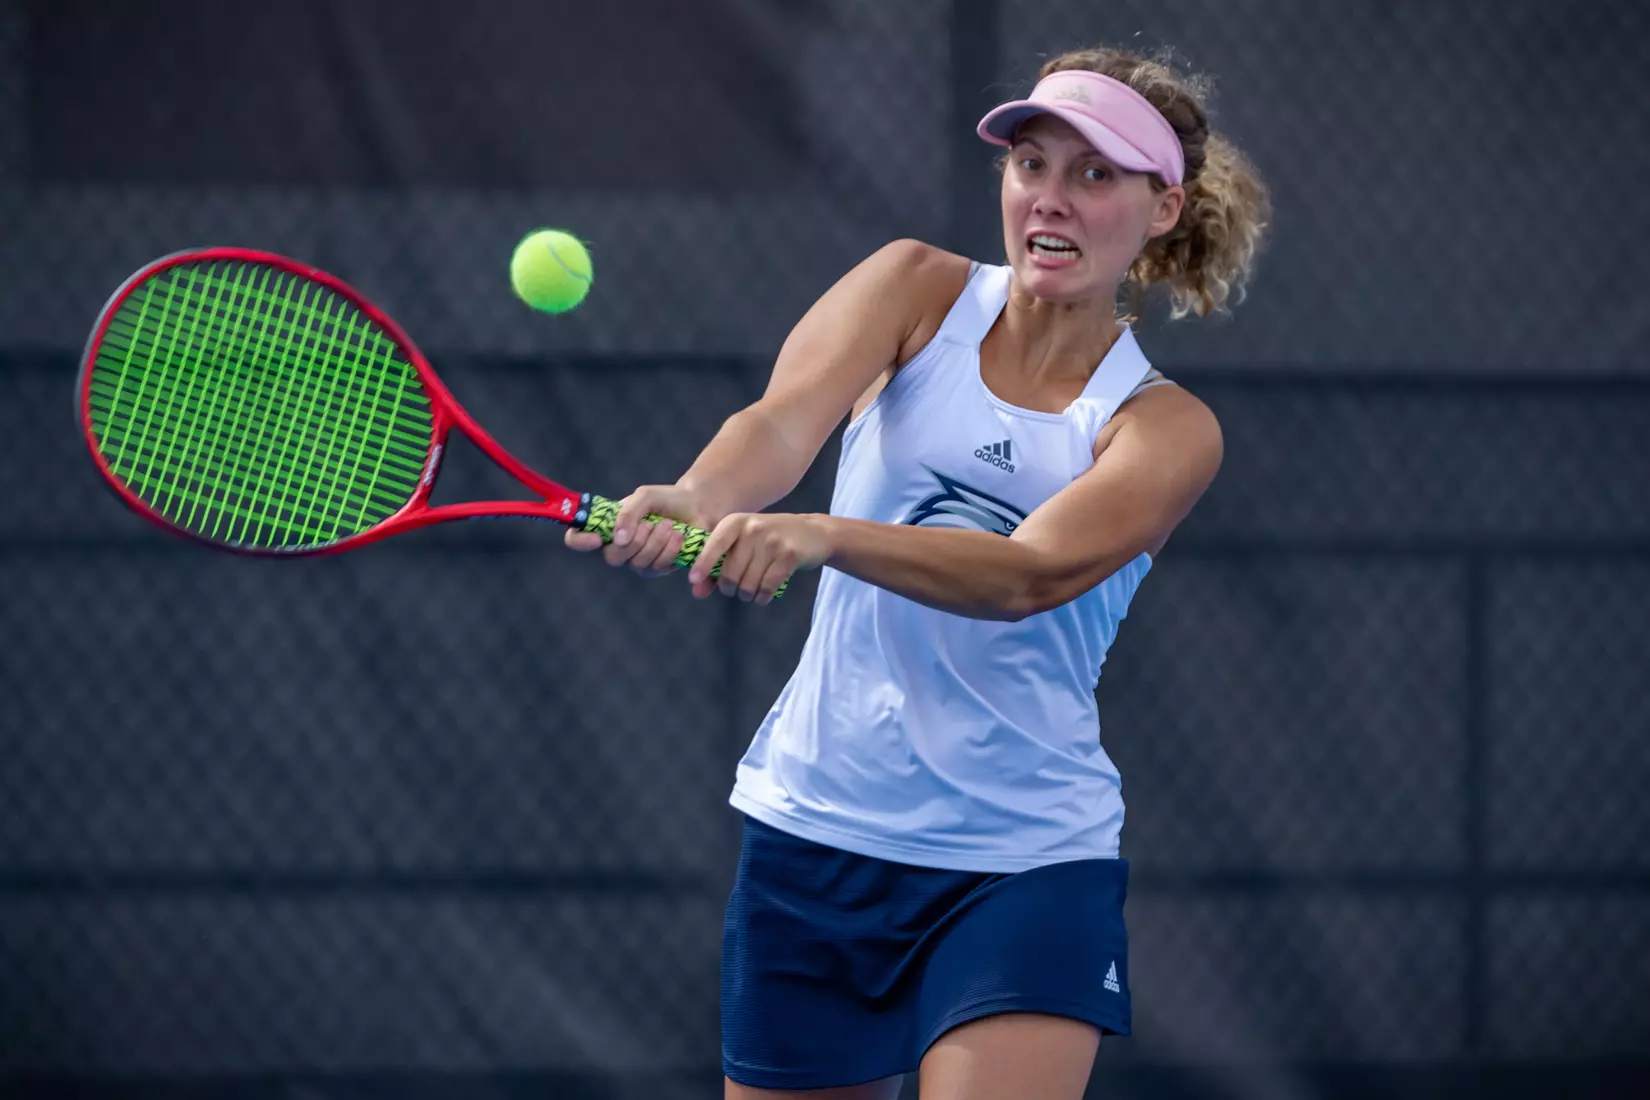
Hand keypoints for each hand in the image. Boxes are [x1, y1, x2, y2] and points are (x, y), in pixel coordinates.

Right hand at [562, 484, 705, 577]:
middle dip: (635, 541)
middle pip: (612, 557)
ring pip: (638, 563)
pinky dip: (669, 550)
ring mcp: (638, 559)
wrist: (697, 506)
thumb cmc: (666, 499)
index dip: (580, 541)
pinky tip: (678, 536)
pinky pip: (657, 567)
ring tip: (668, 524)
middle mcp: (619, 546)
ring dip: (656, 543)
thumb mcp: (645, 497)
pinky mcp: (658, 568)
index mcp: (608, 526)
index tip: (598, 538)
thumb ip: (628, 513)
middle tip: (651, 523)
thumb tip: (617, 539)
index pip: (577, 538)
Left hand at [688, 513, 831, 603]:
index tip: (694, 580)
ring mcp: (771, 540)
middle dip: (730, 589)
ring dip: (748, 595)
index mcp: (735, 522)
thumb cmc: (770, 541)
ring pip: (748, 583)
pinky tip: (764, 596)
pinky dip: (763, 597)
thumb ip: (717, 567)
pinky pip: (767, 586)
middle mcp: (752, 528)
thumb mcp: (743, 546)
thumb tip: (696, 591)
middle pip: (730, 573)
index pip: (714, 545)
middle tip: (737, 590)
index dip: (702, 564)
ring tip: (752, 592)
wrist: (814, 533)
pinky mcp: (789, 554)